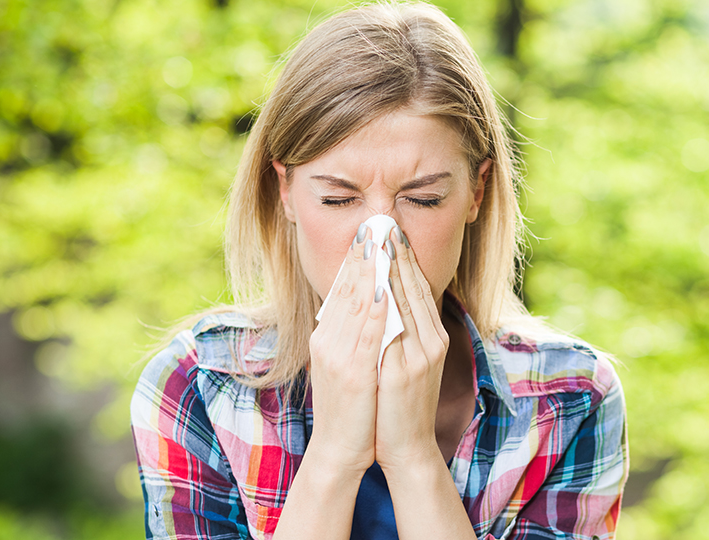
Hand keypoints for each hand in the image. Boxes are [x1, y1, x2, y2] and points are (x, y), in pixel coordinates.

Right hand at [306, 226, 386, 476]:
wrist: (340, 449)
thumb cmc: (351, 408)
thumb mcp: (346, 363)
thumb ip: (350, 334)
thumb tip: (361, 305)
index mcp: (327, 337)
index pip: (342, 290)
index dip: (355, 259)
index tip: (367, 232)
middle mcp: (328, 341)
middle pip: (347, 289)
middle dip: (362, 255)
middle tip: (374, 223)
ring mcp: (339, 356)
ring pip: (355, 304)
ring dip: (368, 270)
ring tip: (378, 242)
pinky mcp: (353, 373)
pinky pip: (366, 334)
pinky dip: (373, 307)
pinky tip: (381, 287)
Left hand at [375, 225, 449, 471]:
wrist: (406, 446)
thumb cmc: (399, 404)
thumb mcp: (406, 361)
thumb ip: (401, 331)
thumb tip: (386, 298)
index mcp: (432, 337)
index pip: (417, 288)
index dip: (404, 258)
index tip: (389, 231)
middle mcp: (431, 341)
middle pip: (414, 288)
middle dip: (397, 254)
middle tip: (383, 222)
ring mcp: (421, 355)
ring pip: (406, 302)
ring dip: (391, 269)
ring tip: (378, 241)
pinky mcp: (407, 370)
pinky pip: (396, 328)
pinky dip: (387, 303)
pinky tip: (376, 283)